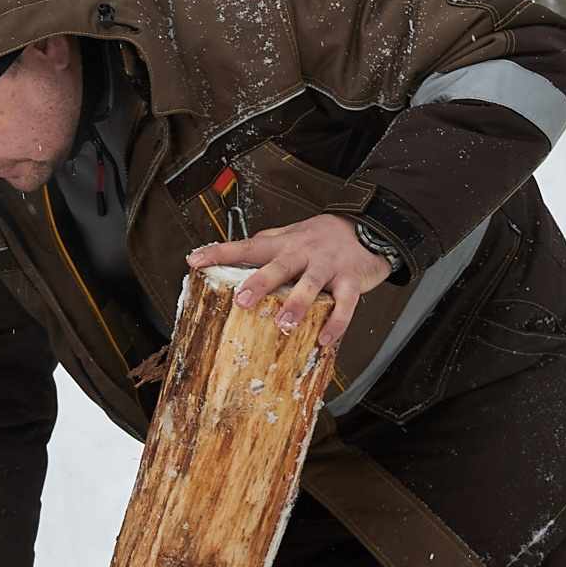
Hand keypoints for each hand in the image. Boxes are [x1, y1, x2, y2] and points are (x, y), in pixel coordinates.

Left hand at [187, 213, 391, 347]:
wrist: (370, 227)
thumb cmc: (324, 236)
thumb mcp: (293, 234)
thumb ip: (268, 242)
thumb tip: (239, 250)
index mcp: (285, 244)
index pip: (247, 246)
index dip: (220, 252)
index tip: (194, 260)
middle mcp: (304, 252)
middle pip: (279, 265)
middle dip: (260, 282)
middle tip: (242, 299)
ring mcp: (328, 266)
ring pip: (311, 283)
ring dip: (298, 304)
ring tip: (285, 323)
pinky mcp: (352, 279)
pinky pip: (346, 302)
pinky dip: (337, 321)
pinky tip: (325, 339)